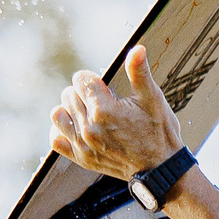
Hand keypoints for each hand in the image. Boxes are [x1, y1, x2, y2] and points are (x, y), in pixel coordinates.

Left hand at [50, 47, 185, 181]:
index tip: (106, 88)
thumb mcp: (153, 99)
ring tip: (88, 113)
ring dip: (70, 110)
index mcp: (104, 109)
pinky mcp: (81, 158)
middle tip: (103, 102)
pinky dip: (62, 131)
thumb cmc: (160, 132)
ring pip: (58, 114)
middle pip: (68, 94)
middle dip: (84, 93)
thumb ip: (139, 72)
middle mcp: (89, 128)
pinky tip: (77, 128)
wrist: (162, 169)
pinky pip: (56, 140)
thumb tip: (137, 48)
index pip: (80, 79)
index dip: (94, 79)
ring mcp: (83, 145)